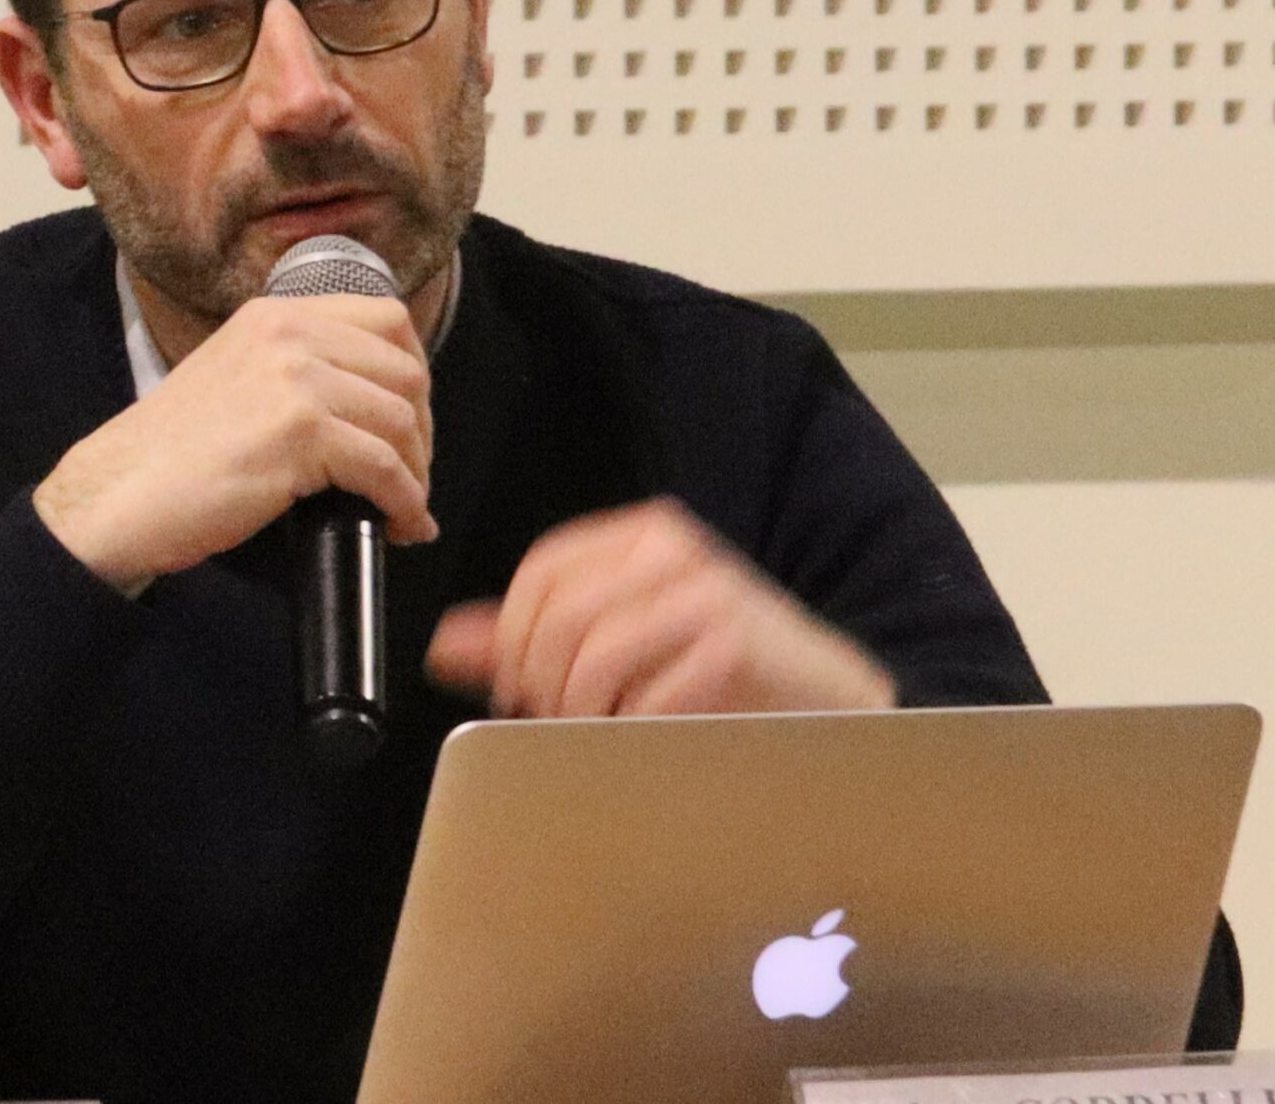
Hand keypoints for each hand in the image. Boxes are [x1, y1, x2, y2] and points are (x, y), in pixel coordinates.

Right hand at [35, 294, 435, 594]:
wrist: (115, 496)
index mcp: (277, 314)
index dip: (414, 372)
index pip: (388, 318)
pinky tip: (398, 525)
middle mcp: (290, 333)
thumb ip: (297, 368)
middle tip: (411, 473)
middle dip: (422, 430)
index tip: (411, 419)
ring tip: (404, 508)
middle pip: (406, 370)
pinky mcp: (299, 433)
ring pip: (402, 421)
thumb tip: (374, 401)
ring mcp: (296, 379)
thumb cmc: (171, 454)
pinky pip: (384, 468)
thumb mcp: (237, 375)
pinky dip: (404, 502)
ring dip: (416, 473)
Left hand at [424, 498, 895, 717]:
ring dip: (584, 717)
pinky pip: (644, 698)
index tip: (523, 692)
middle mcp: (672, 549)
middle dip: (544, 689)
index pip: (539, 574)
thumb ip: (534, 639)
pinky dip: (633, 733)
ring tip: (608, 732)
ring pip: (590, 659)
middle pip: (555, 619)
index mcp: (642, 535)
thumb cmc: (722, 672)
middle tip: (564, 724)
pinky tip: (651, 737)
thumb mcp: (622, 641)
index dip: (514, 641)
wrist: (829, 699)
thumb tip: (446, 644)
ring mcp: (706, 592)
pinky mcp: (733, 644)